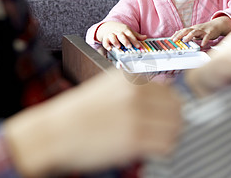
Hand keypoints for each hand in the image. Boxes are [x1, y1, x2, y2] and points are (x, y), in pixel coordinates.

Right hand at [4, 69, 182, 175]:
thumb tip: (163, 93)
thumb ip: (135, 88)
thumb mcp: (107, 87)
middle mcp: (137, 94)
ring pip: (175, 127)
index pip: (171, 92)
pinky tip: (151, 150)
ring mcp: (136, 115)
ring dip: (170, 136)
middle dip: (174, 121)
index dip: (171, 108)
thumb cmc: (77, 113)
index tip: (167, 117)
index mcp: (131, 80)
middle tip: (165, 131)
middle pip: (177, 108)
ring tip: (157, 141)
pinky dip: (163, 149)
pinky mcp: (134, 139)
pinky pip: (166, 144)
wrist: (53, 132)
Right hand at [96, 21, 146, 49]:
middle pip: (121, 35)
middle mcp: (118, 32)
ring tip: (119, 47)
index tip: (138, 46)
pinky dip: (107, 45)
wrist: (108, 26)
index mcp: (125, 30)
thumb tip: (145, 37)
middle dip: (125, 41)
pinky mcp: (105, 38)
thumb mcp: (129, 31)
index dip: (135, 40)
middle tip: (129, 46)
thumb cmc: (120, 30)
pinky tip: (109, 49)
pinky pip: (105, 41)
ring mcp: (111, 34)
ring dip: (115, 42)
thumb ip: (137, 36)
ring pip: (112, 37)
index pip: (130, 35)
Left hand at [171, 16, 230, 46]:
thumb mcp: (195, 31)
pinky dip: (204, 41)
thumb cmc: (205, 29)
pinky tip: (202, 45)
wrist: (216, 25)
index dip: (176, 35)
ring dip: (189, 36)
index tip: (170, 39)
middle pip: (186, 30)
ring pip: (195, 32)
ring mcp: (203, 30)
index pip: (182, 31)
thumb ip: (188, 34)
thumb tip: (179, 36)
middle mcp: (196, 29)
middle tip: (174, 40)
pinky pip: (206, 37)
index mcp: (192, 29)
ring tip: (185, 40)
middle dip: (179, 35)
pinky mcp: (210, 33)